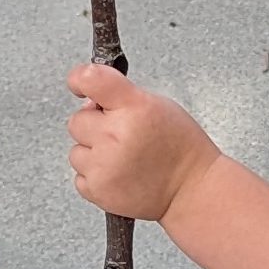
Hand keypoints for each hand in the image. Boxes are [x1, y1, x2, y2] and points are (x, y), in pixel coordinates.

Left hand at [66, 64, 219, 221]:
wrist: (192, 189)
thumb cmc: (179, 148)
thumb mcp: (158, 106)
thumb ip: (122, 97)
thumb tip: (90, 102)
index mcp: (133, 107)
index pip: (90, 79)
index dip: (79, 79)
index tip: (78, 85)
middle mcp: (114, 135)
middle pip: (77, 121)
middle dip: (94, 126)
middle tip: (120, 135)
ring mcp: (103, 165)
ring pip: (76, 152)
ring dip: (94, 154)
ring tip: (122, 158)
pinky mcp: (98, 190)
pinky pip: (80, 177)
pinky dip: (96, 176)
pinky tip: (119, 174)